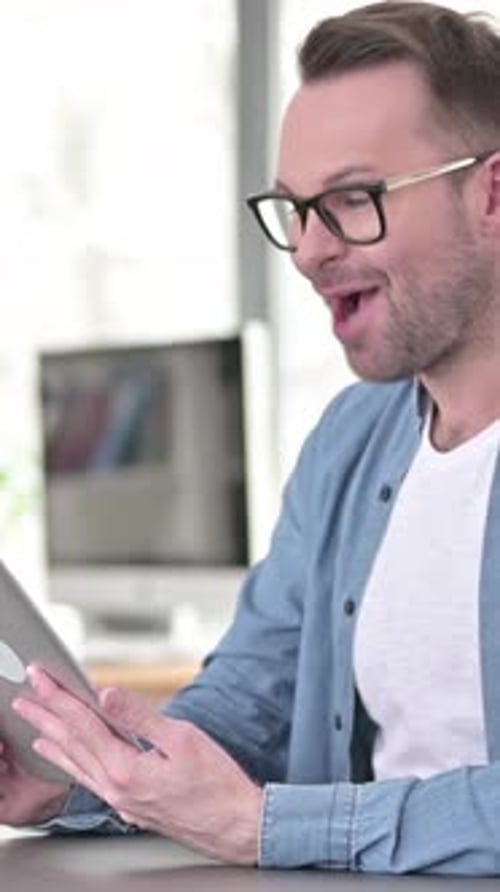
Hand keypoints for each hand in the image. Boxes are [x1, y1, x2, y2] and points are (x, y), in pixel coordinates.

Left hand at [13, 665, 261, 863]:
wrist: (236, 827)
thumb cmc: (217, 785)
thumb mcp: (182, 739)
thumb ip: (139, 716)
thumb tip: (106, 695)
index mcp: (125, 770)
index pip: (82, 724)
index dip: (59, 696)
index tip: (41, 677)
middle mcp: (116, 788)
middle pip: (72, 743)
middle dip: (46, 714)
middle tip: (25, 694)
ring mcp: (121, 800)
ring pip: (76, 763)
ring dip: (52, 738)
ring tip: (33, 723)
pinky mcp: (130, 805)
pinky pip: (89, 778)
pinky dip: (70, 762)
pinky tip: (64, 756)